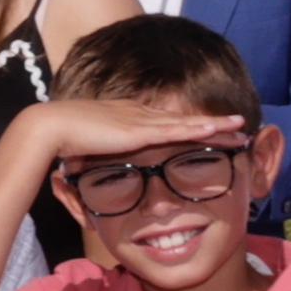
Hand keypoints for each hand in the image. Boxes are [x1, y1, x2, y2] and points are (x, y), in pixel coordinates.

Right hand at [16, 96, 247, 166]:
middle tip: (238, 127)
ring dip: (217, 126)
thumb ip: (95, 161)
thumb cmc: (58, 142)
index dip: (189, 127)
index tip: (207, 132)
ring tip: (241, 126)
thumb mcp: (85, 153)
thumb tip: (92, 175)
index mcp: (126, 119)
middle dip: (212, 124)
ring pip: (189, 123)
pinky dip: (202, 129)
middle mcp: (139, 115)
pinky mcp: (142, 130)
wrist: (48, 128)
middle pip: (184, 120)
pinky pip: (180, 130)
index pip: (166, 123)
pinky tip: (222, 128)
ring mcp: (142, 120)